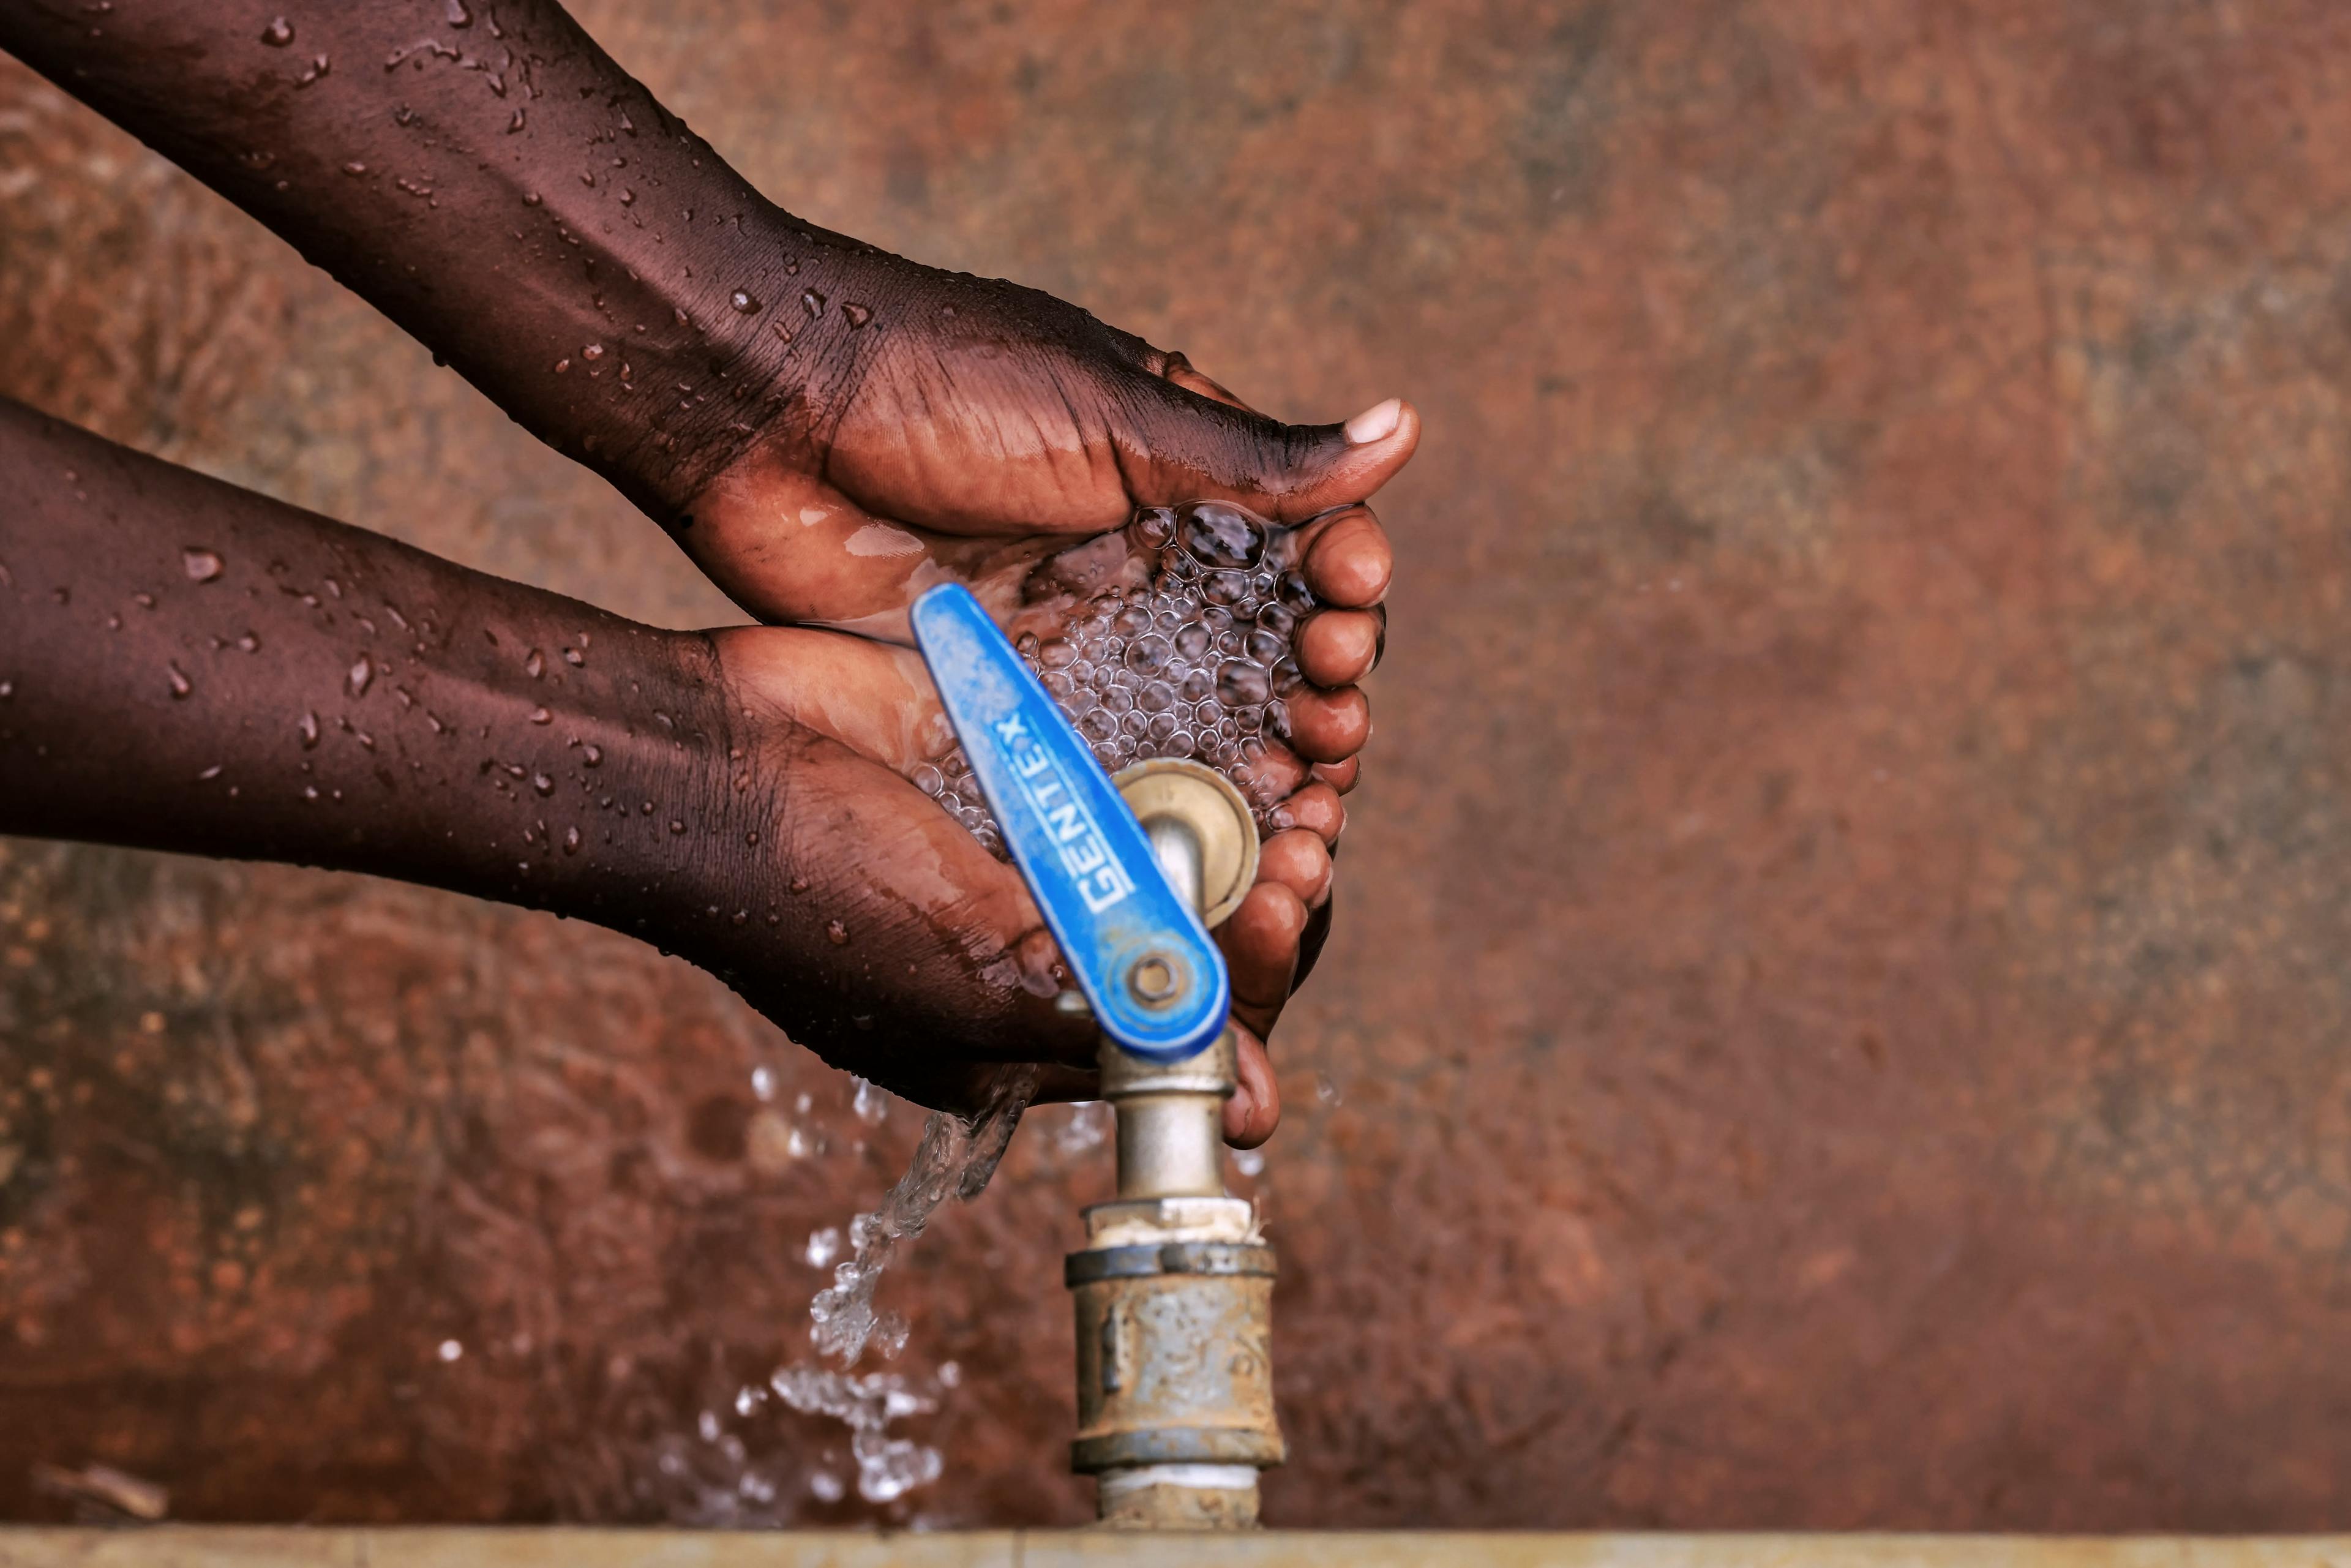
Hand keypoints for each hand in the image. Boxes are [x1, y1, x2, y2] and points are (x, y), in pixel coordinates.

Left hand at [685, 257, 1408, 784]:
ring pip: (1201, 718)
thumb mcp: (1109, 416)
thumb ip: (1250, 458)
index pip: (1301, 549)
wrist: (768, 419)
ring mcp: (1081, 635)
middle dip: (1320, 691)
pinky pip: (1111, 762)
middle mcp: (1141, 562)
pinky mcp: (1016, 697)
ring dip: (1265, 760)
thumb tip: (1403, 432)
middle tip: (1335, 725)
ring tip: (1305, 799)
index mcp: (1179, 477)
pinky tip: (1215, 839)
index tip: (1350, 612)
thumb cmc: (939, 384)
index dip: (1343, 589)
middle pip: (1266, 651)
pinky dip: (1170, 800)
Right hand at [716, 624, 1344, 1144]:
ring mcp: (1035, 854)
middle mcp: (1042, 951)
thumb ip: (1108, 1018)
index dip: (1246, 991)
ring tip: (1297, 777)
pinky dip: (1188, 753)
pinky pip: (1132, 767)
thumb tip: (1246, 1095)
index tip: (1277, 919)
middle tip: (1303, 841)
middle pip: (1198, 947)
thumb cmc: (814, 885)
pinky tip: (1244, 722)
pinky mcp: (1027, 766)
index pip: (1180, 1047)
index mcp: (1026, 1037)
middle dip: (1262, 899)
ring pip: (1182, 852)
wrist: (712, 754)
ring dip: (1245, 823)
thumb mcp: (972, 974)